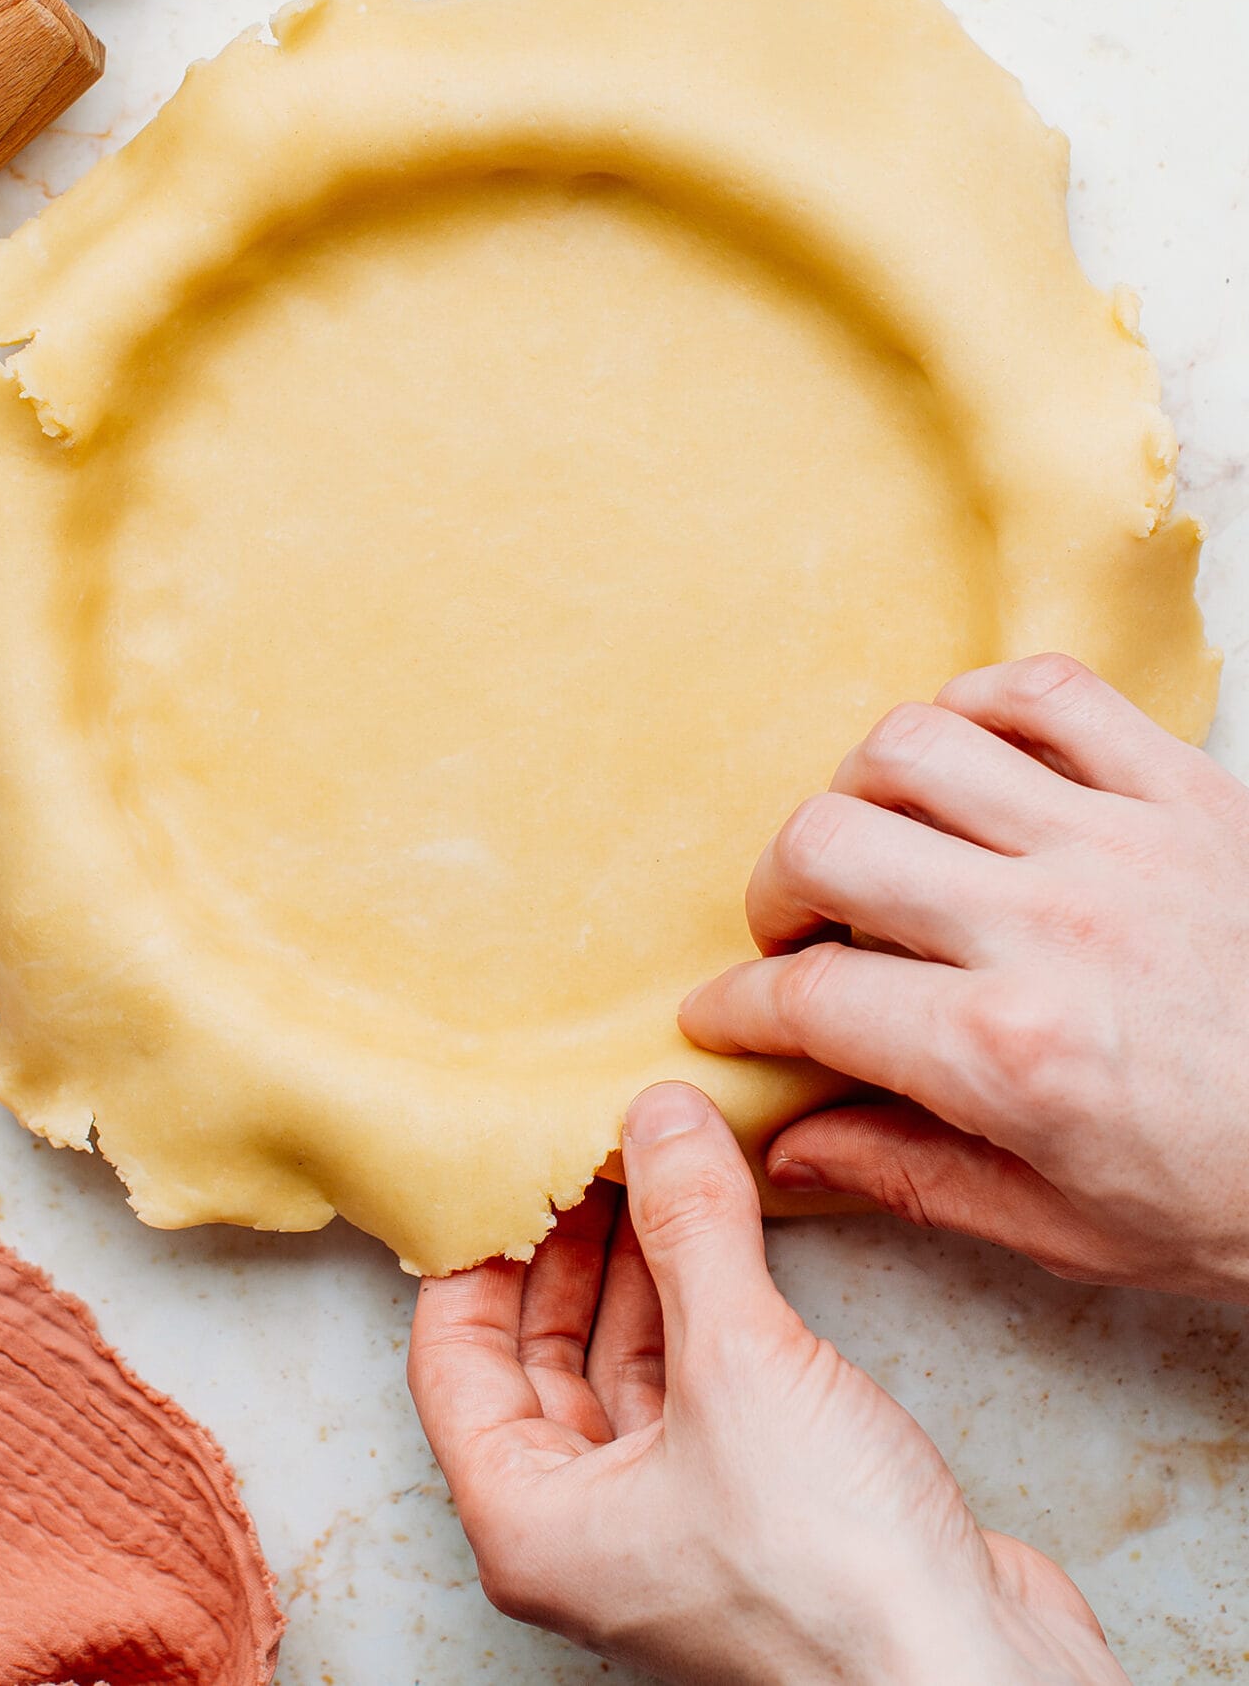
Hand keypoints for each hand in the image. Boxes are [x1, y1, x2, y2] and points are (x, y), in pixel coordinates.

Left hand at [408, 1082, 1124, 1685]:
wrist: (973, 1676)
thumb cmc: (832, 1571)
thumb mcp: (740, 1364)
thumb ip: (690, 1228)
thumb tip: (657, 1114)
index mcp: (530, 1523)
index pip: (451, 1360)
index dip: (477, 1249)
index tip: (507, 1156)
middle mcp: (587, 1531)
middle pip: (539, 1359)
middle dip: (569, 1246)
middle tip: (594, 1143)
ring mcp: (674, 1524)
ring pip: (627, 1368)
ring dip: (645, 1267)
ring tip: (662, 1162)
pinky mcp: (756, 1509)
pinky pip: (702, 1385)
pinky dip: (708, 1306)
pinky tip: (731, 1232)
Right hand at [680, 653, 1248, 1301]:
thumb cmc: (1244, 1196)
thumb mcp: (1073, 1229)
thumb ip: (912, 1176)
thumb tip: (786, 1148)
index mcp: (1011, 1052)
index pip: (811, 998)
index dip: (737, 1008)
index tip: (721, 1016)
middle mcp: (1048, 925)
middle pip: (829, 845)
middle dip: (774, 892)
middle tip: (791, 934)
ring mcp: (1117, 839)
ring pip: (914, 746)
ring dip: (859, 793)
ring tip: (874, 843)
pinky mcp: (1182, 785)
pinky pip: (1045, 690)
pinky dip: (979, 706)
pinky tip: (967, 762)